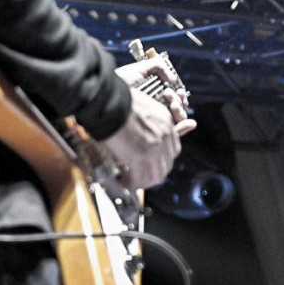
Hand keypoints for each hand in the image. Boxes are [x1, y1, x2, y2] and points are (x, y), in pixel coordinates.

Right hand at [103, 57, 196, 188]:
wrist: (110, 101)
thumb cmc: (119, 102)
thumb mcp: (142, 107)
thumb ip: (148, 120)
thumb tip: (141, 133)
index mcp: (167, 123)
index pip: (173, 150)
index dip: (162, 161)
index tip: (150, 165)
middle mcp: (165, 136)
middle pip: (166, 165)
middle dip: (153, 174)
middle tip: (139, 178)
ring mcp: (155, 148)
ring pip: (155, 176)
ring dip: (143, 182)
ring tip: (130, 182)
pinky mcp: (141, 157)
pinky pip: (139, 179)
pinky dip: (131, 184)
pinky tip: (122, 182)